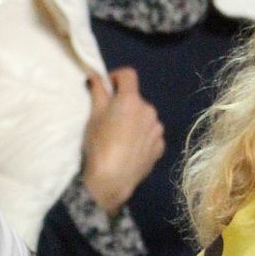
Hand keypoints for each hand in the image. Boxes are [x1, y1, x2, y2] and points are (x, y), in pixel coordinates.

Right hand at [80, 67, 164, 214]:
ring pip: (145, 118)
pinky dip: (142, 138)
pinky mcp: (160, 147)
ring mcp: (157, 130)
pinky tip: (130, 150)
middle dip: (124, 105)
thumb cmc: (99, 145)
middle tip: (110, 119)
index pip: (128, 75)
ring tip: (121, 138)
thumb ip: (97, 92)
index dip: (116, 77)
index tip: (107, 88)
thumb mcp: (93, 116)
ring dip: (135, 121)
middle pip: (136, 100)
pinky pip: (150, 135)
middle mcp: (149, 110)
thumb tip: (95, 75)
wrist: (111, 180)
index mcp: (131, 100)